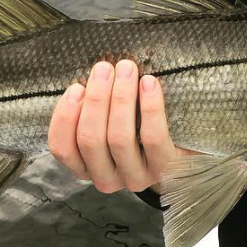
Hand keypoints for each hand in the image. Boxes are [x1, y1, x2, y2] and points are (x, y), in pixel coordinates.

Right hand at [48, 60, 188, 192]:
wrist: (183, 150)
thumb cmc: (138, 127)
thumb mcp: (109, 122)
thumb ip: (95, 108)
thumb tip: (91, 75)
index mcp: (85, 166)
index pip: (62, 148)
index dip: (64, 116)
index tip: (76, 87)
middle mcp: (106, 178)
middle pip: (90, 140)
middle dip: (95, 99)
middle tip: (104, 68)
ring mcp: (135, 177)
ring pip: (118, 138)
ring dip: (120, 98)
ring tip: (127, 69)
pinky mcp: (163, 169)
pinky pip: (152, 137)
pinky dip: (149, 107)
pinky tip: (149, 83)